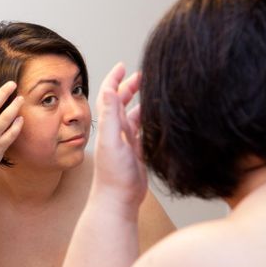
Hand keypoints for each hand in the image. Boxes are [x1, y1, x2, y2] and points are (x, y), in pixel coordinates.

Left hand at [92, 63, 146, 207]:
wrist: (118, 200)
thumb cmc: (113, 175)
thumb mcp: (111, 141)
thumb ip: (110, 115)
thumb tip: (109, 89)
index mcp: (109, 125)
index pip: (109, 95)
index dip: (115, 79)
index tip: (123, 65)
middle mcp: (116, 131)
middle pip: (122, 103)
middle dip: (130, 87)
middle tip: (143, 75)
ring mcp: (126, 142)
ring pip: (134, 116)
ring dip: (140, 102)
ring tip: (153, 92)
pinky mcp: (136, 153)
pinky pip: (142, 132)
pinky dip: (148, 121)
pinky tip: (156, 117)